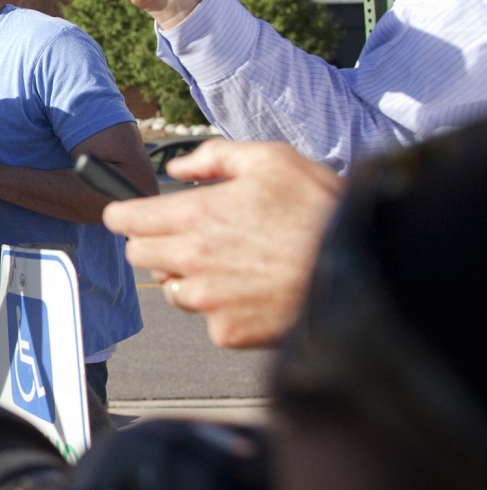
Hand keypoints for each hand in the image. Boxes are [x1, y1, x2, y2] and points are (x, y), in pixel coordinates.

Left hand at [102, 139, 343, 347]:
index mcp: (196, 216)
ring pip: (172, 290)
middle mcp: (192, 261)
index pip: (125, 220)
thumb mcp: (272, 160)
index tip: (126, 214)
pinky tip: (255, 291)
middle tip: (185, 235)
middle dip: (153, 243)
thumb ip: (214, 157)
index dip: (122, 214)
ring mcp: (208, 301)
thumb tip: (177, 168)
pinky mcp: (228, 332)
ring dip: (189, 277)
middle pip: (139, 256)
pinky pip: (209, 319)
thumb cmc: (321, 211)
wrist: (367, 271)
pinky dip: (224, 308)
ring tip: (232, 264)